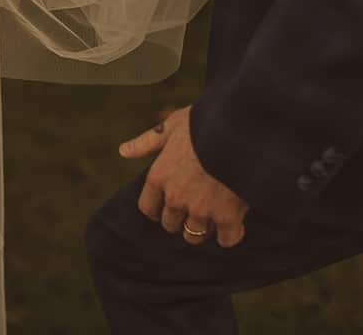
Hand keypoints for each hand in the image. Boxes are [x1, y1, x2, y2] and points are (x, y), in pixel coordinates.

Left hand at [118, 105, 248, 247]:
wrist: (239, 127)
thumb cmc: (203, 123)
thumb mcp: (171, 126)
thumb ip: (147, 143)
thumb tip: (123, 151)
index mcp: (159, 177)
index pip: (148, 208)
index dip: (157, 209)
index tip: (167, 206)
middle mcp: (175, 198)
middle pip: (170, 224)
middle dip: (180, 219)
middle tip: (195, 206)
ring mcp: (201, 209)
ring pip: (195, 235)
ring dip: (202, 229)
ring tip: (213, 217)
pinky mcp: (228, 216)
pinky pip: (226, 239)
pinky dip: (230, 235)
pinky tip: (235, 224)